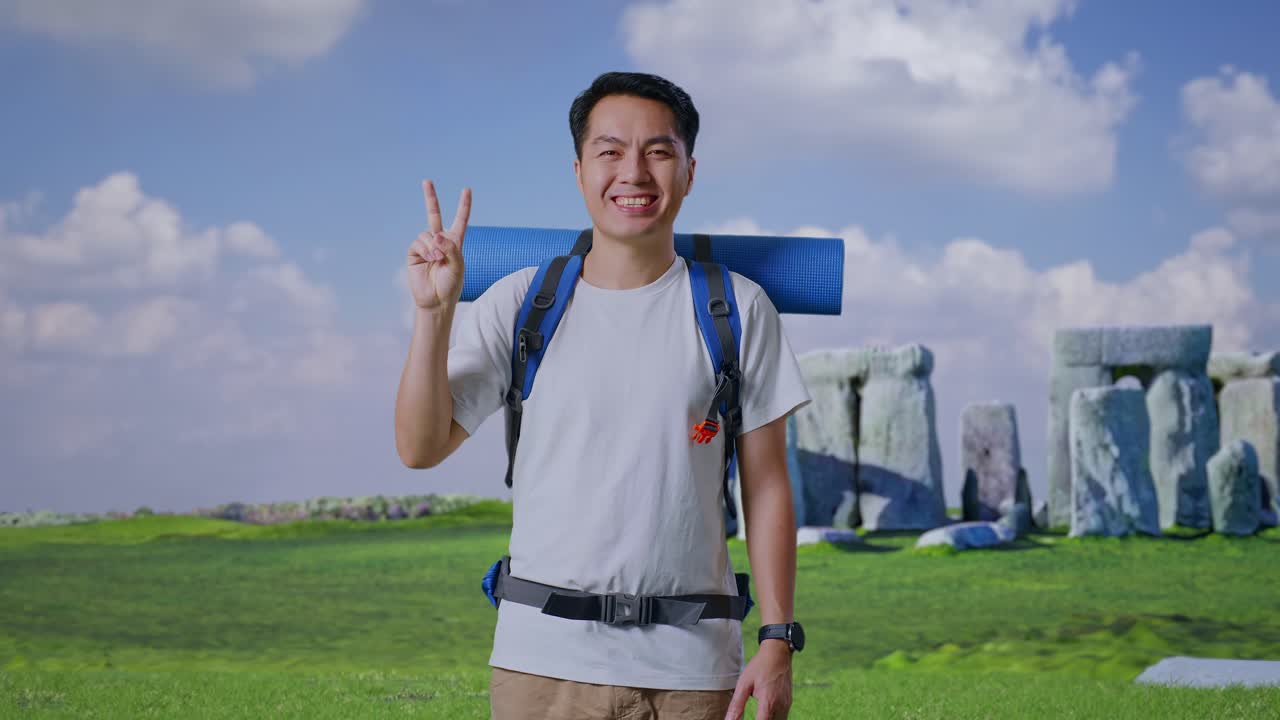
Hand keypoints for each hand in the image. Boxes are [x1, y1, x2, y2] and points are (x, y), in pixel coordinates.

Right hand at [407, 180, 470, 310]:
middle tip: (427, 181)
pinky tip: (429, 259)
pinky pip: (418, 242)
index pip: (460, 220)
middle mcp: (439, 241)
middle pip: (434, 215)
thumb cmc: (451, 285)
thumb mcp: (458, 266)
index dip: (463, 206)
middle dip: (430, 198)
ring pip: (427, 234)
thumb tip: (436, 234)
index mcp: (455, 243)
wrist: (436, 300)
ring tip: (437, 260)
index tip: (466, 190)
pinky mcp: (414, 252)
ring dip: (433, 246)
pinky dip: (425, 249)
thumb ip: (451, 248)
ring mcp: (426, 246)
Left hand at [725, 641, 791, 719]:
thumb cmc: (760, 665)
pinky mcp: (789, 702)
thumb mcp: (744, 683)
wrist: (778, 652)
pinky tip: (764, 714)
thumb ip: (737, 705)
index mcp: (768, 702)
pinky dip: (773, 718)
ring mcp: (786, 705)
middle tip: (752, 715)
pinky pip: (782, 717)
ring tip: (757, 716)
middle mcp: (780, 706)